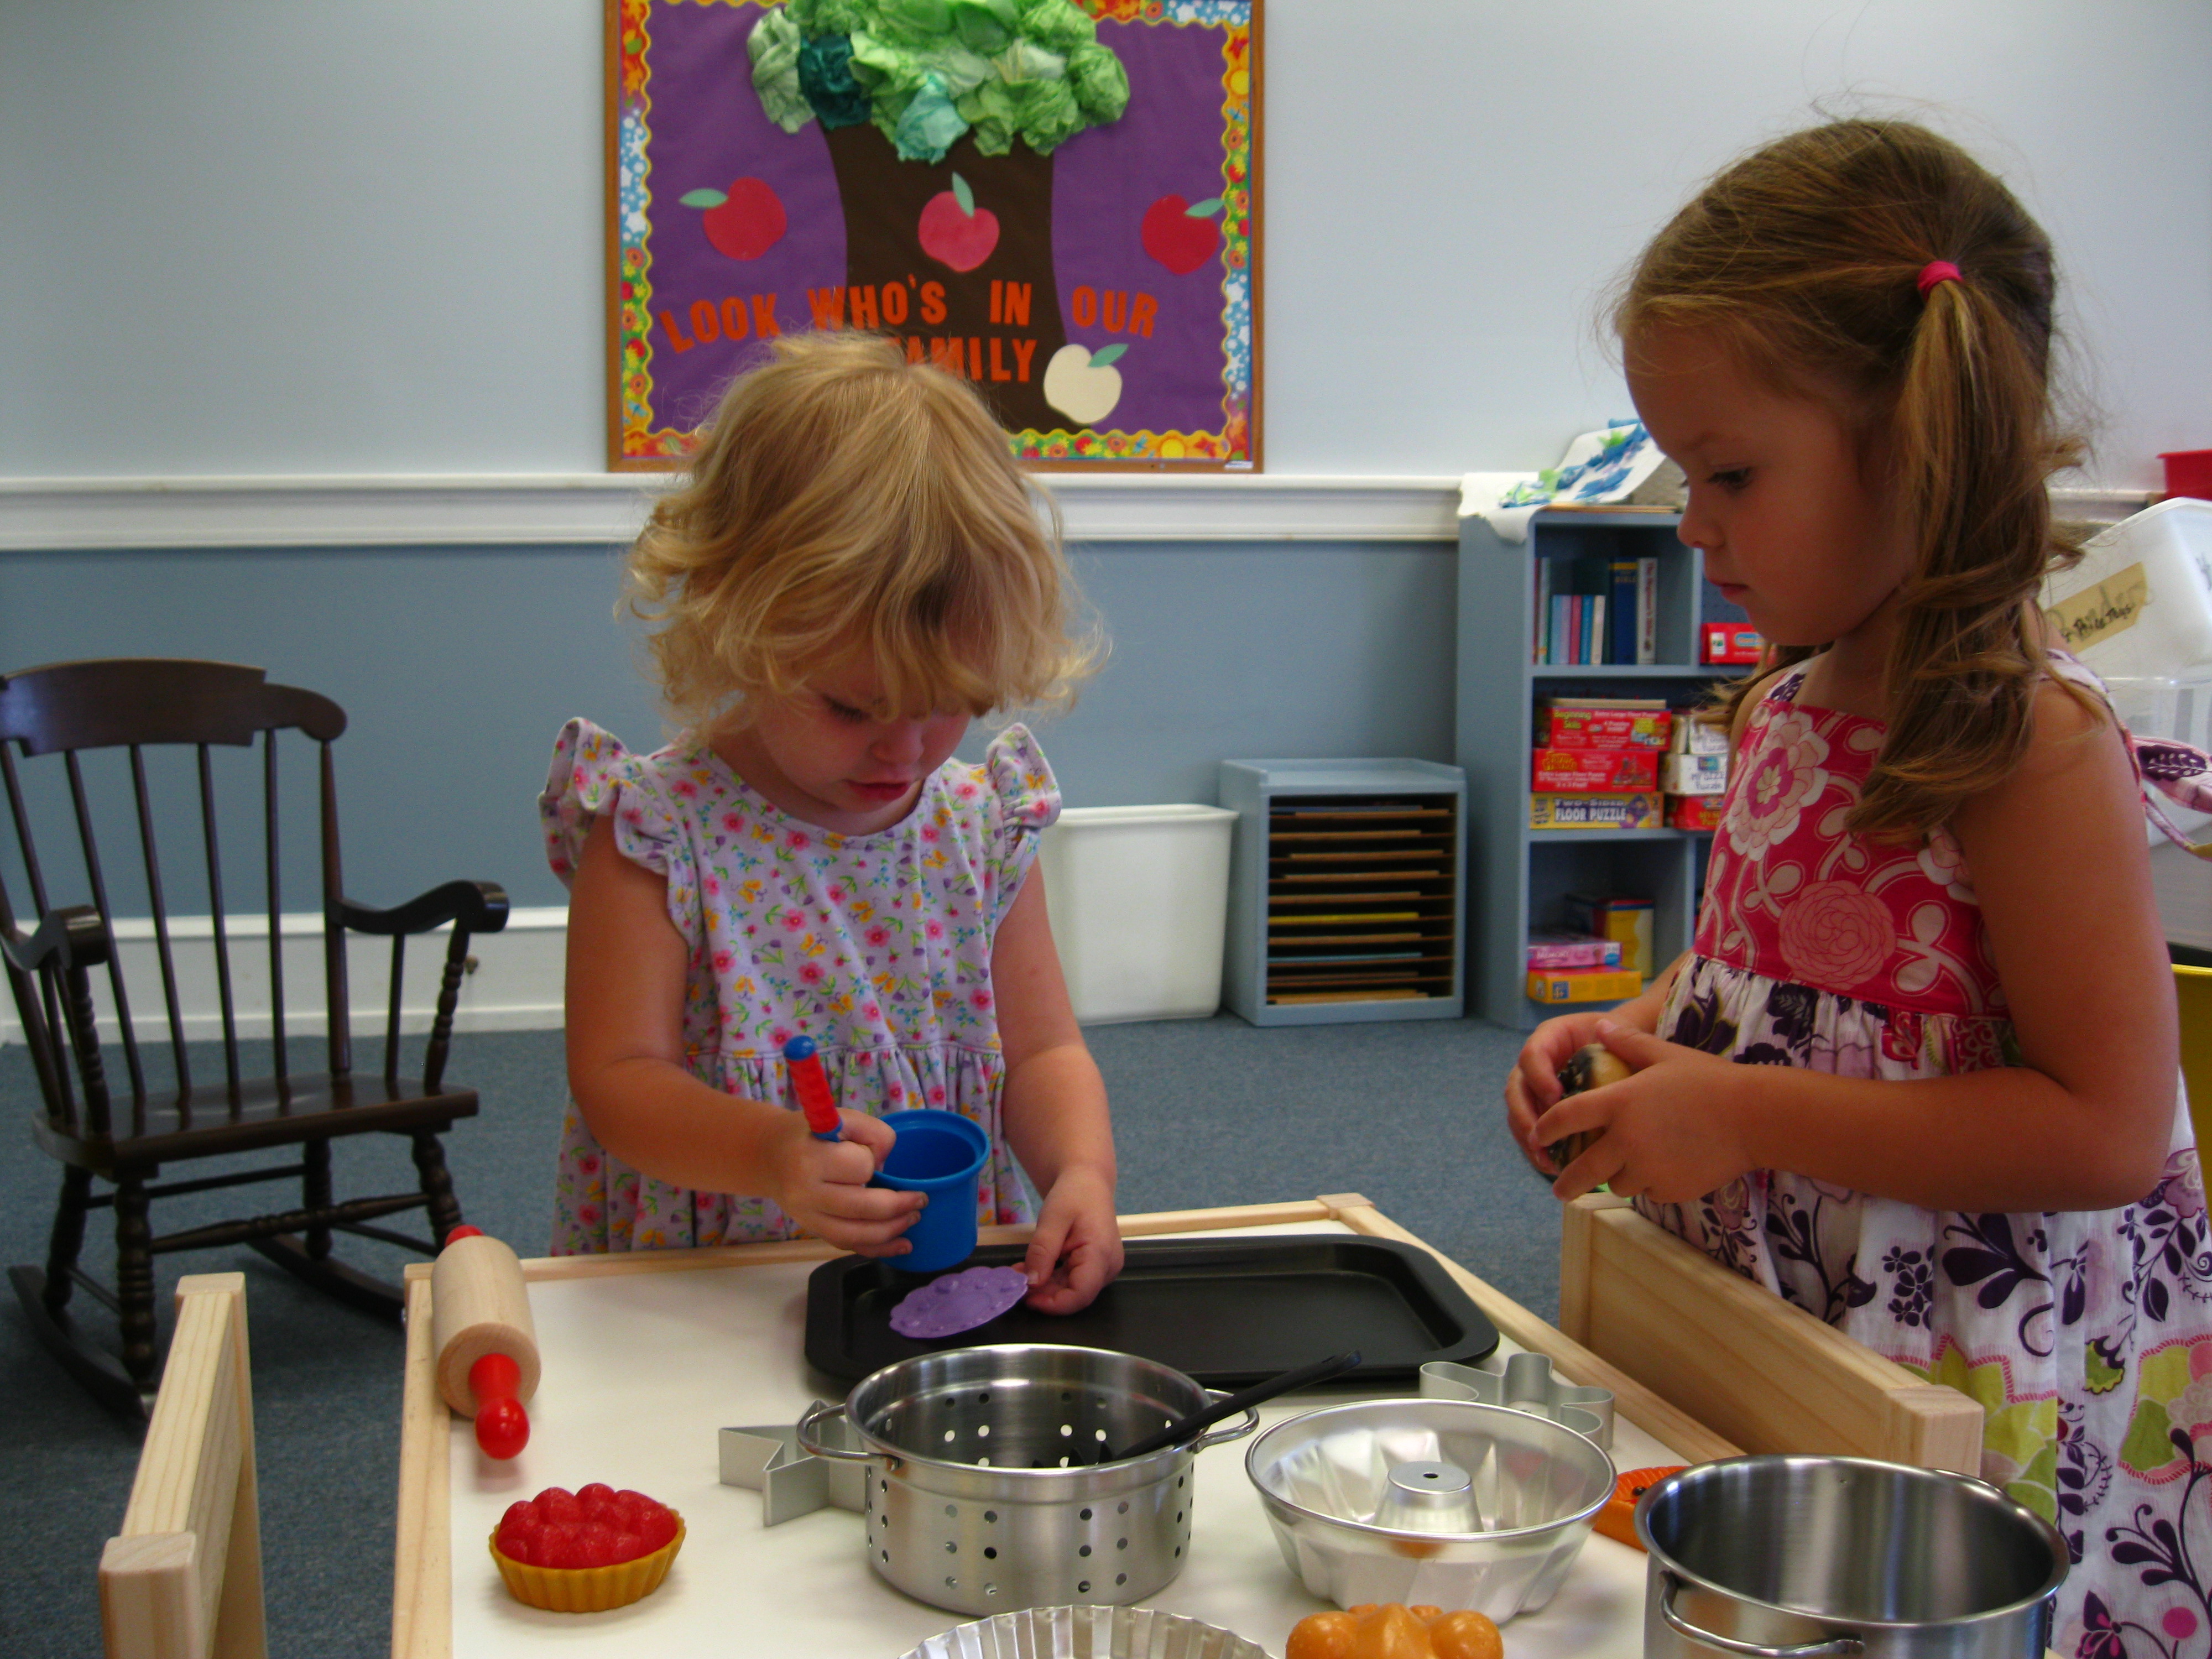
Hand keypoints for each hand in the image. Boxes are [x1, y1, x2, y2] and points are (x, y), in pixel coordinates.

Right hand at [768, 1109, 923, 1255]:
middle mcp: (806, 1193)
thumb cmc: (811, 1133)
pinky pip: (848, 1246)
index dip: (872, 1161)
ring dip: (892, 1231)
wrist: (770, 1156)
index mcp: (810, 1158)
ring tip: (914, 1220)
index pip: (858, 1167)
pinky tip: (901, 1246)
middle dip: (899, 1206)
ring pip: (856, 1235)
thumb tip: (887, 1165)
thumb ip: (873, 1133)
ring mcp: (808, 1217)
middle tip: (920, 1200)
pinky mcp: (813, 1230)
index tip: (871, 1155)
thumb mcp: (842, 1117)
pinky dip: (877, 1249)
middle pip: (862, 1208)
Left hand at [1021, 1164, 1121, 1314]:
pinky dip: (1050, 1279)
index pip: (1081, 1294)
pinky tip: (1032, 1269)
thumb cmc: (1074, 1194)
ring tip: (1020, 1272)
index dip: (1054, 1304)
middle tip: (1016, 1282)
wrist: (1088, 1181)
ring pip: (1071, 1290)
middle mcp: (1107, 1267)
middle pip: (1075, 1295)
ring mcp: (1103, 1268)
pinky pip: (1071, 1281)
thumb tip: (1030, 1284)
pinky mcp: (1095, 1267)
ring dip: (1044, 1287)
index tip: (1027, 1298)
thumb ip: (1042, 1252)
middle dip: (1044, 1294)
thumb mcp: (1052, 1218)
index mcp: (1101, 1254)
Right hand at [1503, 1011, 1627, 1175]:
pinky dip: (1537, 1149)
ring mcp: (1533, 1088)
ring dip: (1527, 1138)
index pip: (1532, 1054)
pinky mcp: (1540, 1111)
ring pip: (1516, 1113)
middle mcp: (1534, 1062)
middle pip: (1515, 1088)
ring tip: (1545, 1160)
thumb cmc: (1621, 1043)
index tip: (1556, 1097)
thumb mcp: (1620, 1037)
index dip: (1539, 1077)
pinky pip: (1529, 1130)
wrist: (1621, 1051)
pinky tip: (1552, 1166)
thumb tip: (1610, 1057)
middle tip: (1541, 1138)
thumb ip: (1617, 1045)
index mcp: (1549, 1037)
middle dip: (1525, 1116)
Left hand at [1529, 1020, 1754, 1203]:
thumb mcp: (1665, 1054)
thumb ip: (1628, 1043)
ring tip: (1619, 1172)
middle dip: (1565, 1181)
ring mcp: (1647, 1168)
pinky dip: (1647, 1184)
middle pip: (1581, 1168)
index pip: (1566, 1117)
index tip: (1537, 1134)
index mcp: (1619, 1102)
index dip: (1546, 1127)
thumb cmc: (1710, 1080)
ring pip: (1616, 1183)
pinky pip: (1647, 1191)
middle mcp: (1626, 1139)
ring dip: (1614, 1178)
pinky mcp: (1669, 1189)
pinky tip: (1660, 1171)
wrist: (1754, 1117)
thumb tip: (1599, 1026)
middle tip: (1556, 1188)